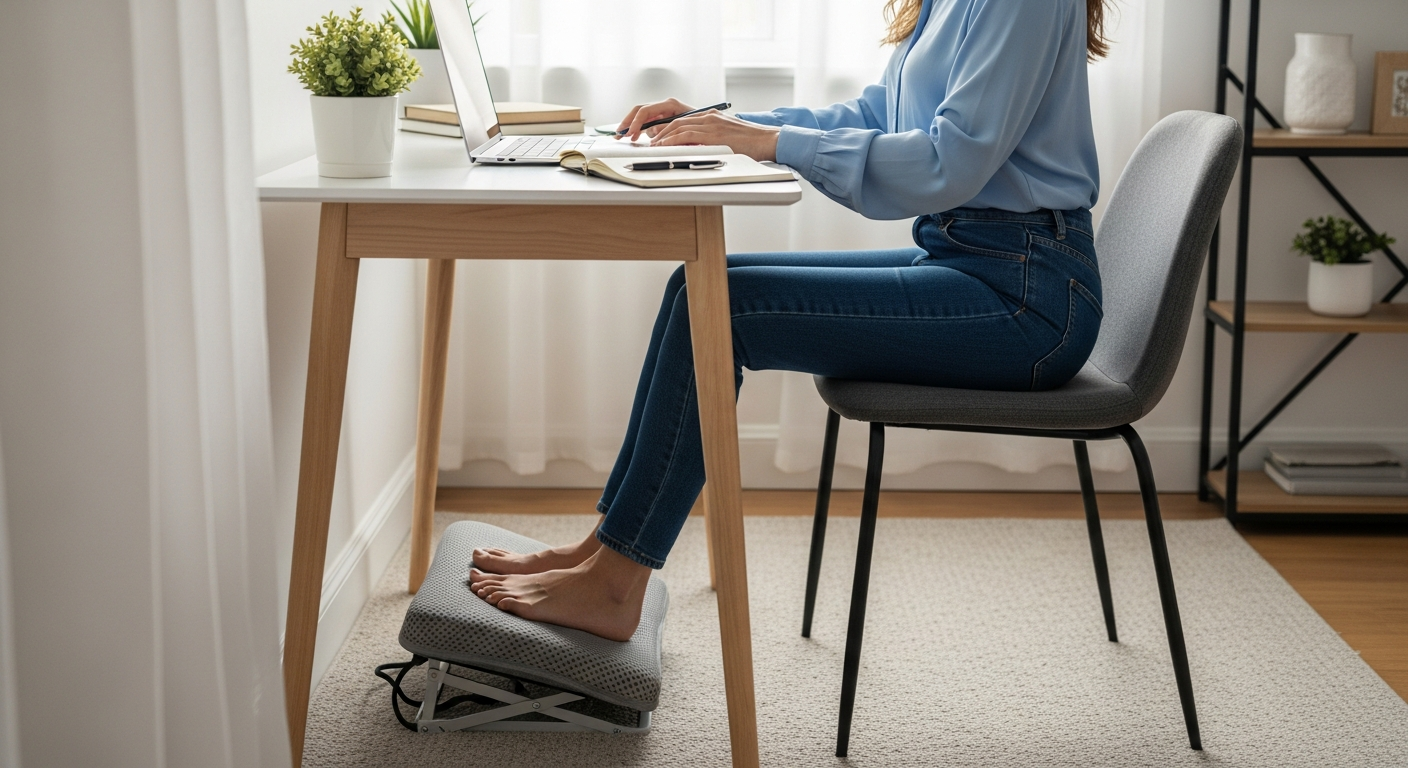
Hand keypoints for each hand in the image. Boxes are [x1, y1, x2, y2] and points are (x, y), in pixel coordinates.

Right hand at [616, 98, 694, 141]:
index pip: (646, 110)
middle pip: (639, 111)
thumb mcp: (684, 125)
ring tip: (624, 137)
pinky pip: (647, 122)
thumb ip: (667, 127)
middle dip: (628, 122)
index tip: (631, 133)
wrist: (712, 124)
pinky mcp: (663, 119)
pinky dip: (639, 129)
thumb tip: (652, 131)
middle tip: (619, 133)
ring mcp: (663, 112)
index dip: (636, 122)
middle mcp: (664, 106)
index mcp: (669, 104)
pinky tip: (634, 136)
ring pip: (641, 117)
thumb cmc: (701, 122)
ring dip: (631, 126)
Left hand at [650, 111, 780, 162]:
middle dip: (661, 131)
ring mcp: (712, 124)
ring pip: (679, 126)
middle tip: (651, 141)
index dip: (668, 128)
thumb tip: (698, 150)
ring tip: (653, 146)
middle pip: (677, 121)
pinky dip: (673, 140)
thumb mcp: (727, 138)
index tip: (657, 137)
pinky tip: (665, 146)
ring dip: (663, 137)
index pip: (683, 120)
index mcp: (712, 117)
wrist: (768, 140)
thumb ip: (712, 140)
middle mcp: (710, 117)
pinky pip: (688, 134)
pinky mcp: (714, 133)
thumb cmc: (752, 143)